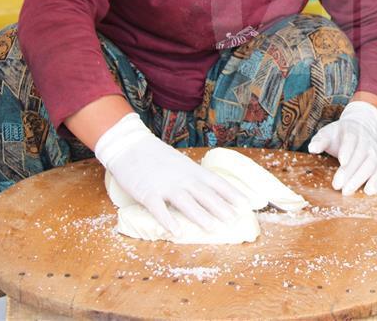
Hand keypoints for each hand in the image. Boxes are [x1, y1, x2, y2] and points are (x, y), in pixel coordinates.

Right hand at [95, 113, 248, 234]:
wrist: (130, 146)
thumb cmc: (157, 157)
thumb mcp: (181, 164)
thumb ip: (193, 178)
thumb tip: (209, 193)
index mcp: (193, 171)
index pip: (217, 183)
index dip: (232, 194)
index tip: (246, 204)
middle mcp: (183, 178)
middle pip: (205, 194)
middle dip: (221, 207)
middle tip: (234, 220)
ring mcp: (165, 186)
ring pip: (186, 202)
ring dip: (200, 215)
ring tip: (213, 228)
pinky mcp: (147, 193)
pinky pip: (159, 209)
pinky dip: (168, 220)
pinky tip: (176, 231)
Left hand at [308, 101, 376, 194]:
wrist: (359, 130)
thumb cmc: (339, 136)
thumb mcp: (328, 133)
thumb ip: (320, 140)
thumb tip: (312, 148)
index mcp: (352, 131)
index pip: (351, 139)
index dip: (348, 150)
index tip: (342, 161)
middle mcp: (366, 141)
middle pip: (361, 154)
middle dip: (350, 171)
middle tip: (337, 185)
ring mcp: (374, 152)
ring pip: (372, 164)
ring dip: (360, 179)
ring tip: (347, 191)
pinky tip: (368, 191)